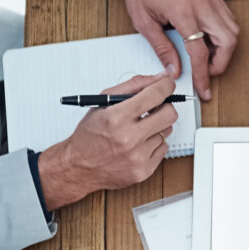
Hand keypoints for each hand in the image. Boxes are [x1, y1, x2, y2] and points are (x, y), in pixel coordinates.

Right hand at [35, 73, 177, 210]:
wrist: (78, 167)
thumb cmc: (90, 134)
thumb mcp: (104, 102)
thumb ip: (133, 86)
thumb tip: (160, 78)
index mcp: (116, 117)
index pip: (155, 95)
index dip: (166, 86)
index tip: (167, 84)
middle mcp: (128, 138)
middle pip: (169, 114)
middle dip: (165, 106)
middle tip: (155, 107)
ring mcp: (137, 157)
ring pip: (167, 131)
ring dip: (156, 127)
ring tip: (138, 130)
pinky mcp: (143, 171)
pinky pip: (163, 149)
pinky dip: (154, 144)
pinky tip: (138, 145)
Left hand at [114, 0, 239, 99]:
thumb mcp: (144, 22)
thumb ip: (162, 48)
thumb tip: (173, 68)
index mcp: (184, 13)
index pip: (201, 53)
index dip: (203, 75)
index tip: (203, 88)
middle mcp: (202, 4)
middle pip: (228, 41)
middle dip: (221, 62)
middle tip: (207, 72)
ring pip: (233, 29)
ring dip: (224, 47)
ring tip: (207, 55)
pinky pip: (227, 17)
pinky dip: (223, 32)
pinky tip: (208, 37)